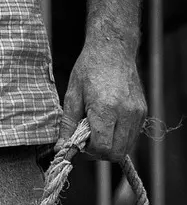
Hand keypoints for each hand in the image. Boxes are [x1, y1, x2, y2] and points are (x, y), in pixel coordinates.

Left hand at [60, 38, 146, 160]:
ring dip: (110, 147)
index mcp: (106, 109)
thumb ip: (68, 125)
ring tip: (95, 132)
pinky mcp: (143, 112)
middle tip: (85, 142)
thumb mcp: (71, 95)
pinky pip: (133, 136)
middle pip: (116, 153)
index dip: (87, 152)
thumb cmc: (88, 69)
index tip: (77, 145)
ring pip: (127, 147)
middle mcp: (126, 114)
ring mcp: (137, 114)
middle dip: (99, 153)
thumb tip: (61, 147)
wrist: (112, 50)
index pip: (102, 147)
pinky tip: (107, 125)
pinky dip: (119, 138)